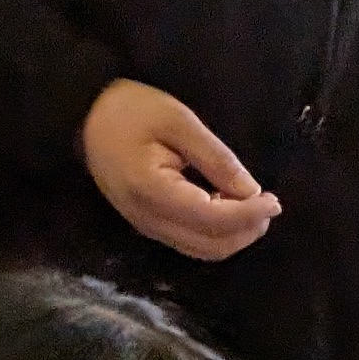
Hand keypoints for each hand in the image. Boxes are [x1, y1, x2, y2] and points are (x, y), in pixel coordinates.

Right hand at [82, 77, 280, 260]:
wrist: (83, 115)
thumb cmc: (128, 109)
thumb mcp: (178, 121)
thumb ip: (216, 159)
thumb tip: (251, 191)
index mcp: (153, 192)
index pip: (213, 220)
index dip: (249, 215)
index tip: (274, 201)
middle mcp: (148, 219)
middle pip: (211, 245)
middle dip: (247, 230)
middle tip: (269, 205)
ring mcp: (146, 226)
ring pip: (202, 250)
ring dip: (234, 235)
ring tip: (252, 206)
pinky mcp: (148, 224)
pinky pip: (190, 242)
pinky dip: (217, 232)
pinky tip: (227, 206)